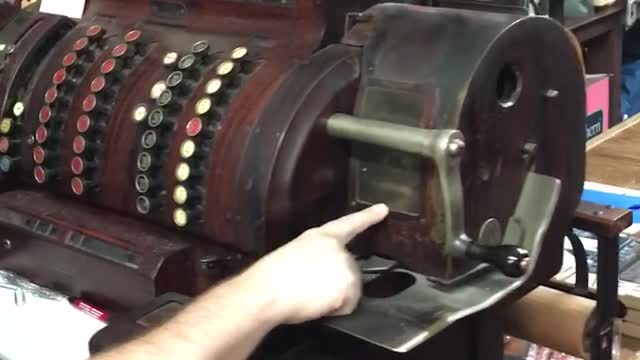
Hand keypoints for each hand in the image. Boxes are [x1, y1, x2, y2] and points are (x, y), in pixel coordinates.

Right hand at [241, 204, 388, 324]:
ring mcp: (344, 264)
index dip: (368, 216)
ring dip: (335, 297)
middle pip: (349, 269)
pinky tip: (317, 304)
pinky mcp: (348, 284)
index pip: (349, 224)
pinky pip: (348, 305)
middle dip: (336, 283)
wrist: (268, 290)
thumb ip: (315, 257)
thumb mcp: (295, 255)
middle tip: (310, 289)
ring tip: (310, 296)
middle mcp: (336, 247)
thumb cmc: (272, 277)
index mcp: (320, 237)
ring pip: (350, 289)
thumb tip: (321, 275)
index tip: (383, 209)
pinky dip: (336, 310)